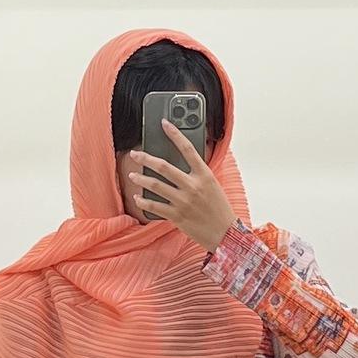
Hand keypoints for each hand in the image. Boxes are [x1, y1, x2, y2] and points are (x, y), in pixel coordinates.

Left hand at [126, 119, 236, 251]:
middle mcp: (192, 186)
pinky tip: (137, 197)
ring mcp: (183, 201)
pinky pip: (155, 207)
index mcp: (204, 175)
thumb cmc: (219, 208)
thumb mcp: (213, 185)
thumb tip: (184, 161)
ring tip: (133, 174)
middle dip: (145, 158)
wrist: (224, 234)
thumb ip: (198, 173)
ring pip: (156, 185)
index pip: (187, 148)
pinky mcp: (177, 216)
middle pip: (164, 167)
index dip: (174, 134)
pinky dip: (143, 201)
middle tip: (135, 154)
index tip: (164, 124)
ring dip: (141, 179)